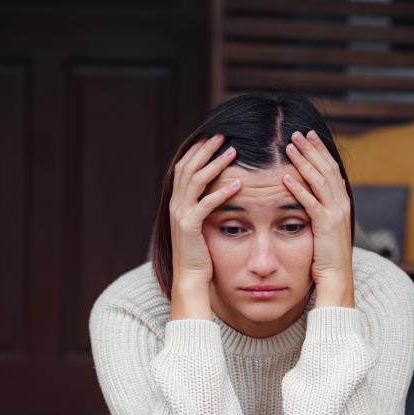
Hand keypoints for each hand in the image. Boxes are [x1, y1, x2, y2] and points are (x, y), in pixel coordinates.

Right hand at [168, 132, 239, 317]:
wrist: (190, 279)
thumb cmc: (200, 254)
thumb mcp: (200, 225)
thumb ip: (203, 206)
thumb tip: (217, 190)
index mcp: (177, 202)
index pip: (184, 167)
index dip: (197, 150)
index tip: (213, 136)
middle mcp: (175, 204)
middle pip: (188, 167)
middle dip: (205, 149)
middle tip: (223, 134)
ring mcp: (180, 215)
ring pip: (196, 181)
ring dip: (215, 164)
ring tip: (232, 151)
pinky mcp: (190, 227)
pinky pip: (206, 205)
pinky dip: (221, 192)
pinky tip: (238, 184)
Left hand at [282, 129, 353, 297]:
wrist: (336, 277)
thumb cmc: (326, 255)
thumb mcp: (324, 227)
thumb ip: (320, 209)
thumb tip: (311, 195)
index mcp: (341, 202)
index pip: (331, 168)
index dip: (319, 151)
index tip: (308, 136)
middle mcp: (341, 203)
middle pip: (326, 168)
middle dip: (311, 149)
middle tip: (297, 132)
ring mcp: (336, 213)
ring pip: (319, 180)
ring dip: (304, 161)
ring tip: (289, 147)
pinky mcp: (326, 225)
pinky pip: (311, 202)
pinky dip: (298, 189)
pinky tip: (285, 178)